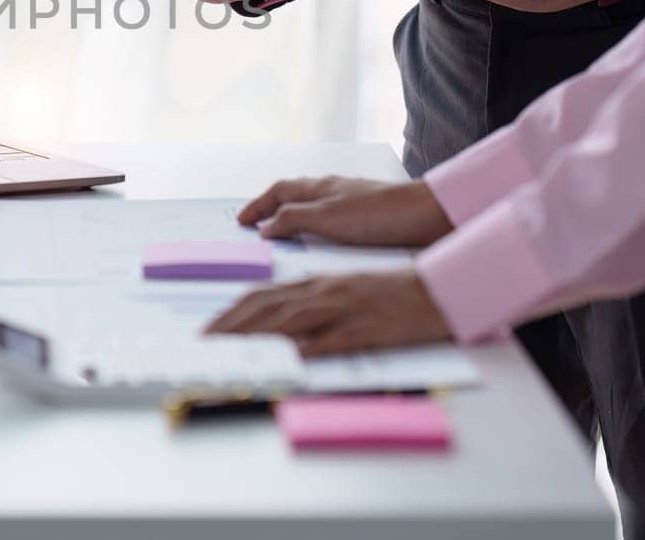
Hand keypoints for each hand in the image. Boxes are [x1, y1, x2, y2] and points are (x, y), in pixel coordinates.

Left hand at [204, 270, 451, 356]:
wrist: (438, 289)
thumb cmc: (391, 293)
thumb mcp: (345, 291)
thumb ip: (313, 303)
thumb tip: (282, 324)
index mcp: (317, 283)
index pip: (263, 295)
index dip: (232, 312)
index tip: (209, 329)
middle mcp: (323, 291)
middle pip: (267, 307)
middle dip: (230, 326)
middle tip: (206, 345)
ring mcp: (343, 309)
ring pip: (290, 321)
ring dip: (256, 337)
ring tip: (230, 353)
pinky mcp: (365, 328)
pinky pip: (331, 340)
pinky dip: (307, 350)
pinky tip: (288, 361)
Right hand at [238, 176, 451, 246]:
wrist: (430, 216)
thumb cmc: (381, 214)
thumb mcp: (328, 219)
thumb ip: (294, 220)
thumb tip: (267, 227)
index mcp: (320, 187)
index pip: (279, 191)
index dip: (258, 205)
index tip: (242, 222)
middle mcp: (335, 191)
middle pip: (295, 194)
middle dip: (272, 207)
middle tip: (256, 223)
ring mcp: (353, 202)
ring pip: (314, 207)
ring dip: (295, 218)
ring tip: (285, 234)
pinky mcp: (370, 218)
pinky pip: (333, 220)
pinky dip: (318, 228)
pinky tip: (326, 243)